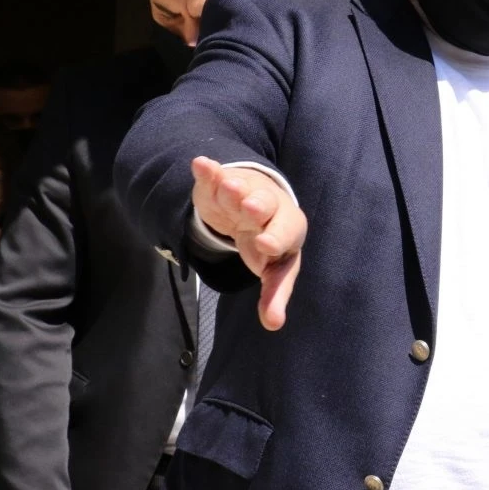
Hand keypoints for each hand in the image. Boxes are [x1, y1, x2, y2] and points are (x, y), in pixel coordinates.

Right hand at [191, 156, 307, 330]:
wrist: (256, 206)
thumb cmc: (268, 241)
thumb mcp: (274, 268)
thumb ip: (274, 293)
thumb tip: (273, 324)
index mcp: (287, 229)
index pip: (286, 233)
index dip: (277, 238)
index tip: (266, 245)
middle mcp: (269, 207)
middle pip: (266, 205)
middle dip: (258, 207)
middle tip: (252, 208)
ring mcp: (245, 193)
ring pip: (241, 189)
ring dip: (234, 189)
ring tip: (229, 187)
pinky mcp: (221, 183)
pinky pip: (216, 176)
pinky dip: (209, 171)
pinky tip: (201, 164)